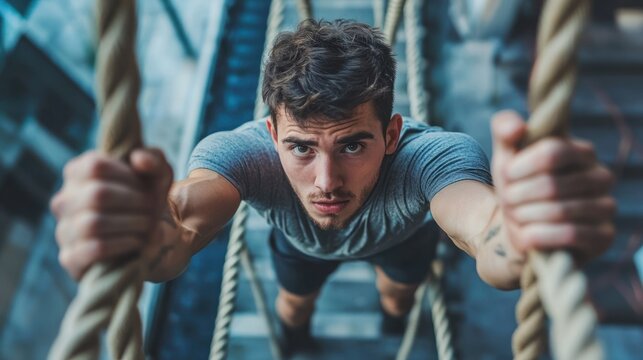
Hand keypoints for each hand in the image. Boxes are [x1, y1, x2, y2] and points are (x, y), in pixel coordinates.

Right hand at [50, 149, 172, 279]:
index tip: (145, 186)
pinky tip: (137, 241)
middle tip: (152, 209)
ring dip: (131, 224)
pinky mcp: (71, 257)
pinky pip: (95, 249)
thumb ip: (154, 159)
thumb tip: (139, 159)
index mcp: (77, 173)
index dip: (128, 176)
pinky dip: (123, 243)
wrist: (150, 239)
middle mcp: (63, 200)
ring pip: (94, 223)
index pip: (95, 166)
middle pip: (98, 194)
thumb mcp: (157, 175)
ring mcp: (63, 230)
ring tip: (147, 225)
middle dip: (135, 202)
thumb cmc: (147, 200)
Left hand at [491, 111, 615, 261]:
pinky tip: (526, 235)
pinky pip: (570, 235)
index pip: (553, 152)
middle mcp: (601, 176)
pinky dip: (537, 236)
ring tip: (517, 216)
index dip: (521, 166)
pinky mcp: (603, 236)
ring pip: (559, 212)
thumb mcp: (506, 156)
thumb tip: (517, 127)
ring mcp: (606, 207)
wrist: (521, 229)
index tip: (506, 175)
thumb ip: (504, 129)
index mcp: (581, 151)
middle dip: (517, 196)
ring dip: (524, 216)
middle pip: (551, 185)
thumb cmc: (518, 186)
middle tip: (509, 201)